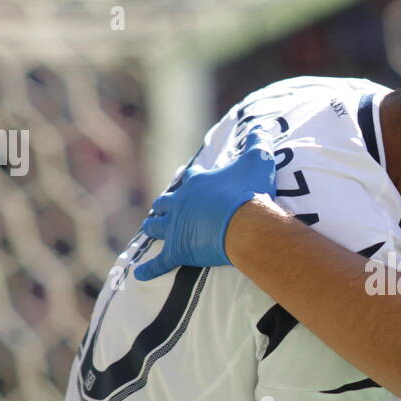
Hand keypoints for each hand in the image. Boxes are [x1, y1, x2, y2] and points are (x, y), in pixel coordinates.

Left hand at [134, 123, 278, 279]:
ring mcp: (176, 227)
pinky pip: (160, 262)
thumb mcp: (258, 160)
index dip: (191, 177)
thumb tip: (262, 126)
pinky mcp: (178, 250)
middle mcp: (181, 202)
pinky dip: (149, 269)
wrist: (246, 222)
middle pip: (166, 201)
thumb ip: (257, 142)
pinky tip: (139, 274)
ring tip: (149, 227)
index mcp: (197, 182)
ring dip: (153, 226)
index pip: (190, 176)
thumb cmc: (251, 192)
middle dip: (164, 203)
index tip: (190, 177)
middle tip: (162, 206)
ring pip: (157, 226)